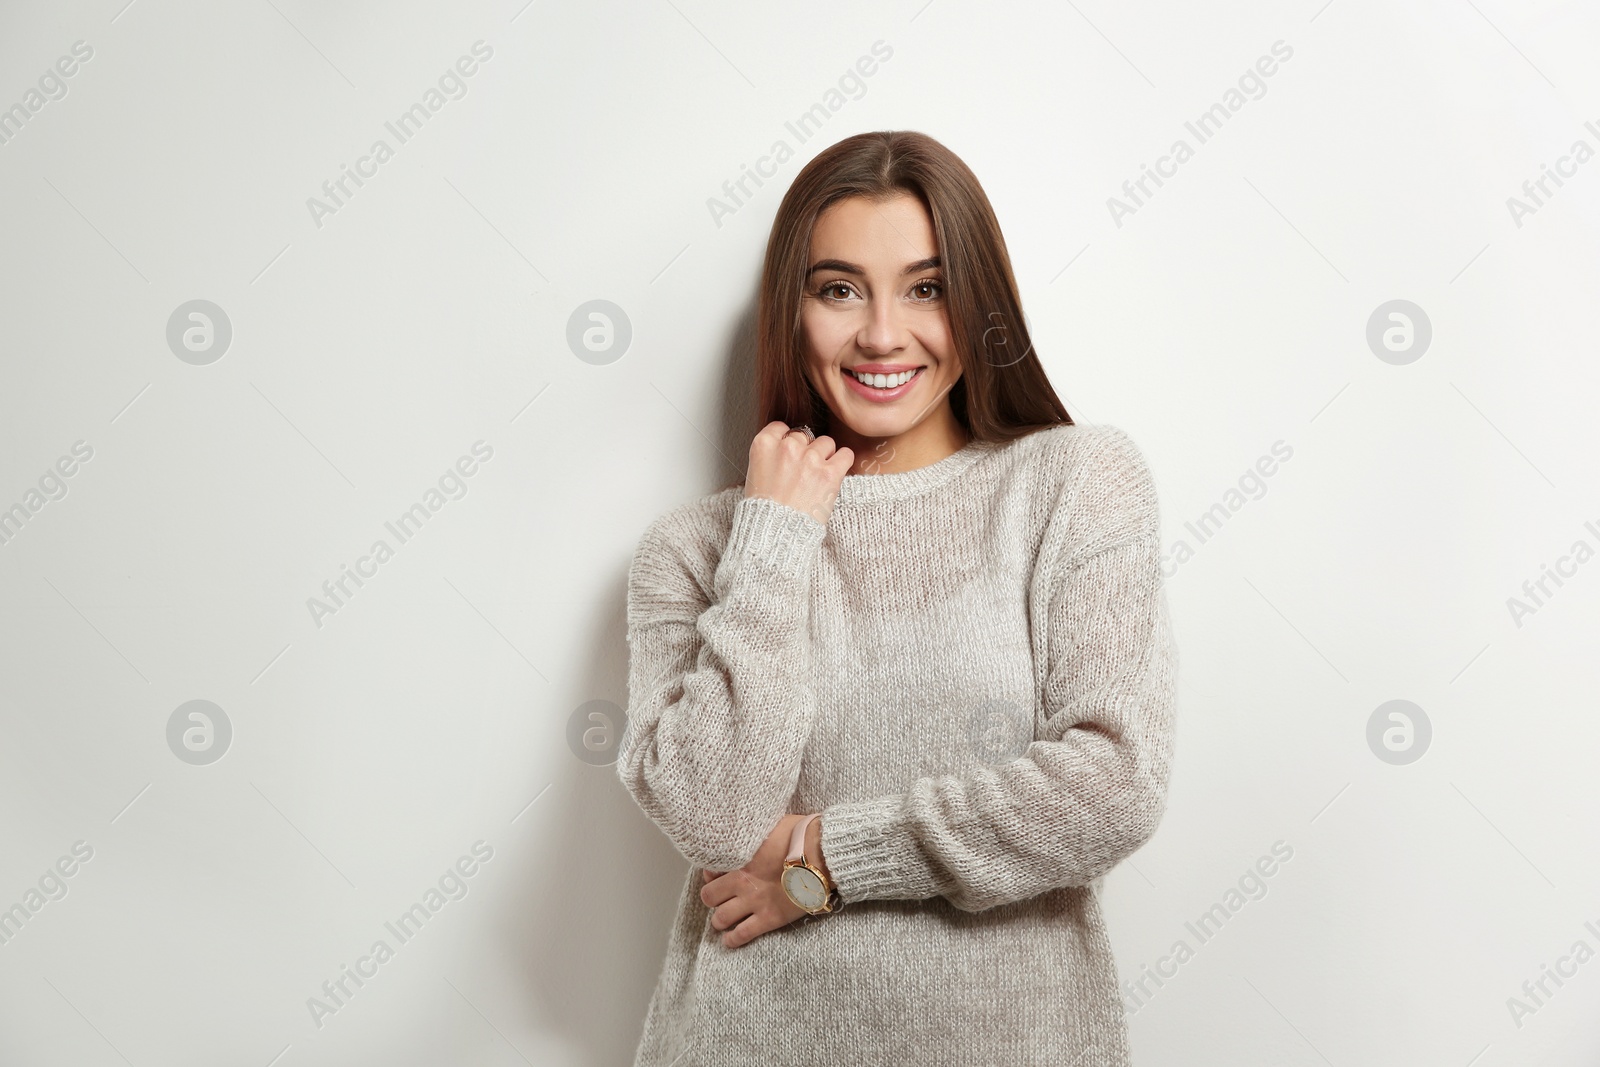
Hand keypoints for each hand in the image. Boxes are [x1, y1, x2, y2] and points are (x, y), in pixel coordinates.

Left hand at [699, 813, 825, 948]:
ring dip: (719, 920)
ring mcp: (755, 902)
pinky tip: (730, 940)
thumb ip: (755, 834)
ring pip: (721, 918)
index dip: (710, 875)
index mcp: (741, 858)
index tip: (715, 877)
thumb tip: (749, 833)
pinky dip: (732, 939)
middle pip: (709, 897)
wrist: (821, 854)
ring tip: (724, 920)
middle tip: (719, 899)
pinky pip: (742, 934)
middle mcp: (742, 882)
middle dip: (712, 898)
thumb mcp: (771, 825)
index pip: (710, 871)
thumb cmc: (800, 834)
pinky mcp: (770, 918)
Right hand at [743, 422, 853, 526]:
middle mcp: (787, 447)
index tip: (789, 454)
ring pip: (826, 443)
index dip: (787, 440)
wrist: (775, 535)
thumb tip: (789, 447)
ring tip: (817, 476)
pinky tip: (836, 472)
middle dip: (805, 451)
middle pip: (804, 435)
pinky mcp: (830, 473)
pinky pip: (846, 454)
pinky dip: (843, 462)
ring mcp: (810, 459)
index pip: (781, 427)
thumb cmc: (764, 511)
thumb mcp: (755, 474)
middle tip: (803, 472)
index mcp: (764, 445)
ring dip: (824, 456)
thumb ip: (771, 455)